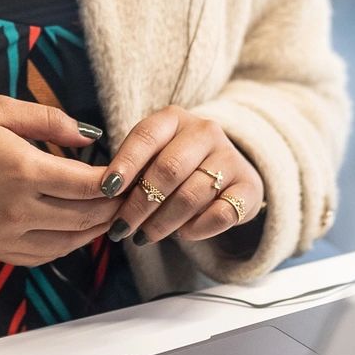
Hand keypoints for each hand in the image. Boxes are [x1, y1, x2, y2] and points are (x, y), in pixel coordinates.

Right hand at [0, 96, 120, 265]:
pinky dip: (67, 247)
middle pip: (85, 216)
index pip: (89, 184)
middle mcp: (17, 208)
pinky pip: (42, 256)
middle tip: (131, 194)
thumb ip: (48, 120)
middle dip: (114, 206)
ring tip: (111, 213)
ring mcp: (4, 234)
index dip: (116, 180)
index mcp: (22, 169)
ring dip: (95, 229)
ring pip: (69, 241)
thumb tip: (89, 136)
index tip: (129, 171)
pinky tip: (76, 233)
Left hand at [96, 106, 262, 248]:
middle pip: (169, 169)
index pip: (147, 135)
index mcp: (174, 118)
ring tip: (144, 236)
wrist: (227, 172)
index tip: (107, 189)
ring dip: (163, 223)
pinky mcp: (249, 187)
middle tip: (121, 228)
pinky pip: (221, 214)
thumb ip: (132, 170)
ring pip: (192, 196)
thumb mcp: (152, 156)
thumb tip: (106, 195)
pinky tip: (181, 234)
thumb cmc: (176, 164)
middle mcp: (205, 131)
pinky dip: (196, 229)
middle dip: (140, 204)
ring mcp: (230, 157)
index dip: (125, 163)